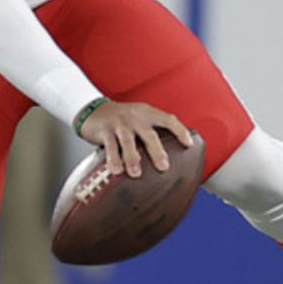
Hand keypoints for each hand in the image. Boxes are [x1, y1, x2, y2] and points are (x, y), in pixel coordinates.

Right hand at [76, 99, 192, 177]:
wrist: (93, 110)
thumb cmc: (121, 119)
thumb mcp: (138, 117)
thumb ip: (151, 130)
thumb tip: (167, 155)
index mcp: (147, 113)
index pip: (168, 119)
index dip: (180, 130)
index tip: (189, 144)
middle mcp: (135, 117)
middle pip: (149, 134)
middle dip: (157, 151)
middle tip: (163, 166)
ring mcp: (119, 123)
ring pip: (128, 141)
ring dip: (132, 158)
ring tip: (136, 173)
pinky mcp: (105, 130)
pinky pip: (110, 145)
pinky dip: (113, 158)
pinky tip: (116, 170)